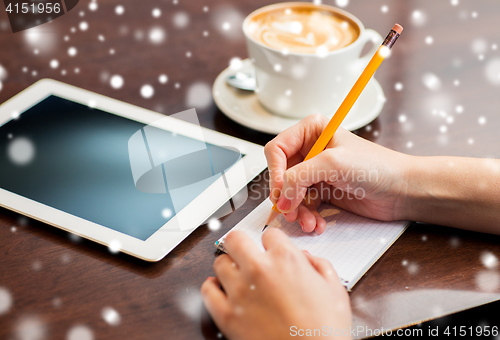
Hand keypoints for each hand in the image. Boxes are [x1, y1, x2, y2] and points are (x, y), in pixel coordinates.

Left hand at [201, 229, 351, 339]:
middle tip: (244, 252)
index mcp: (286, 259)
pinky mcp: (227, 315)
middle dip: (240, 244)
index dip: (272, 242)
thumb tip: (306, 258)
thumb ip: (320, 265)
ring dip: (228, 267)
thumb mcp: (335, 290)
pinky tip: (220, 291)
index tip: (271, 250)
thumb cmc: (326, 331)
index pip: (269, 233)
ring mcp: (240, 291)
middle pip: (235, 239)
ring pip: (219, 263)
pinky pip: (207, 291)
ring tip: (237, 276)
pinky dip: (212, 289)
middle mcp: (259, 270)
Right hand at [264, 114, 409, 233]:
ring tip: (308, 222)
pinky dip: (307, 216)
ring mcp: (316, 172)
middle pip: (281, 175)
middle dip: (286, 197)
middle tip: (291, 213)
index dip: (275, 172)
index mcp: (312, 131)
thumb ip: (300, 176)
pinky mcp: (322, 190)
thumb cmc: (377, 166)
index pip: (277, 150)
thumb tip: (280, 196)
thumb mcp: (333, 164)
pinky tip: (317, 224)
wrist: (402, 190)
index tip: (280, 192)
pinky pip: (303, 205)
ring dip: (297, 211)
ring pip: (290, 194)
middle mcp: (311, 150)